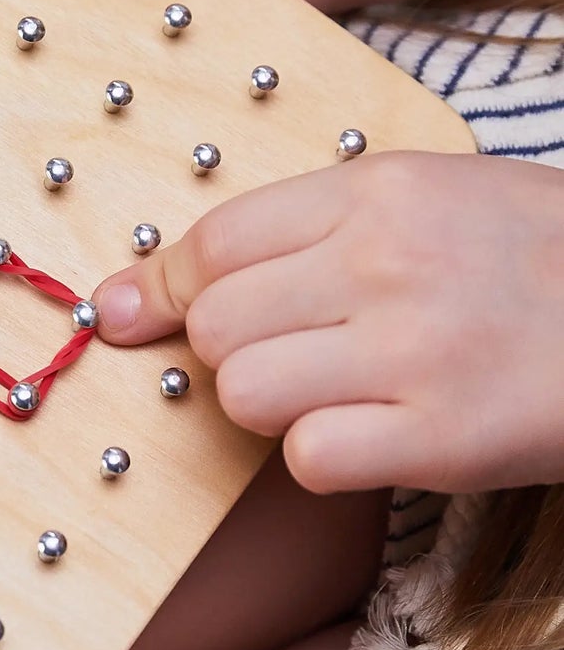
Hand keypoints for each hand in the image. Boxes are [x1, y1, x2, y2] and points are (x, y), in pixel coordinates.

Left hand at [89, 152, 563, 494]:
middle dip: (227, 351)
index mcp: (377, 191)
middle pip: (215, 326)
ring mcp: (421, 350)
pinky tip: (374, 433)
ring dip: (271, 404)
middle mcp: (390, 262)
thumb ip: (282, 234)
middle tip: (291, 349)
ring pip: (245, 394)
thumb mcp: (419, 200)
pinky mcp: (450, 437)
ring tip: (334, 389)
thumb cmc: (528, 255)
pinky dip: (323, 456)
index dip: (160, 289)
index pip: (210, 244)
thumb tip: (127, 296)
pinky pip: (309, 458)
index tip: (136, 314)